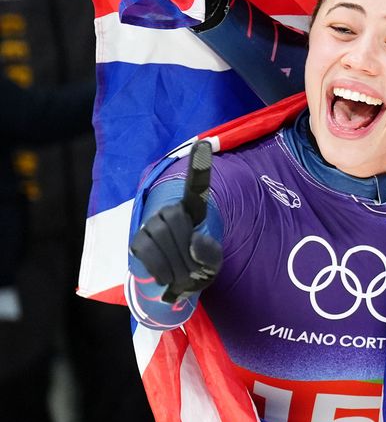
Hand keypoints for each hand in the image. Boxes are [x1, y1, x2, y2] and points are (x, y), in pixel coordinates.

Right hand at [129, 141, 221, 302]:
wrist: (175, 277)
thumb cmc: (197, 265)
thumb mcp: (212, 263)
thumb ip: (209, 254)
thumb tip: (193, 245)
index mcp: (194, 210)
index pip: (196, 187)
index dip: (199, 167)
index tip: (203, 143)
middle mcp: (170, 209)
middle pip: (177, 224)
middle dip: (188, 254)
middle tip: (195, 272)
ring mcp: (151, 222)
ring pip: (160, 237)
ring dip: (175, 264)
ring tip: (183, 276)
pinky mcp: (138, 238)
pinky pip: (146, 250)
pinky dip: (159, 267)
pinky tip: (166, 277)